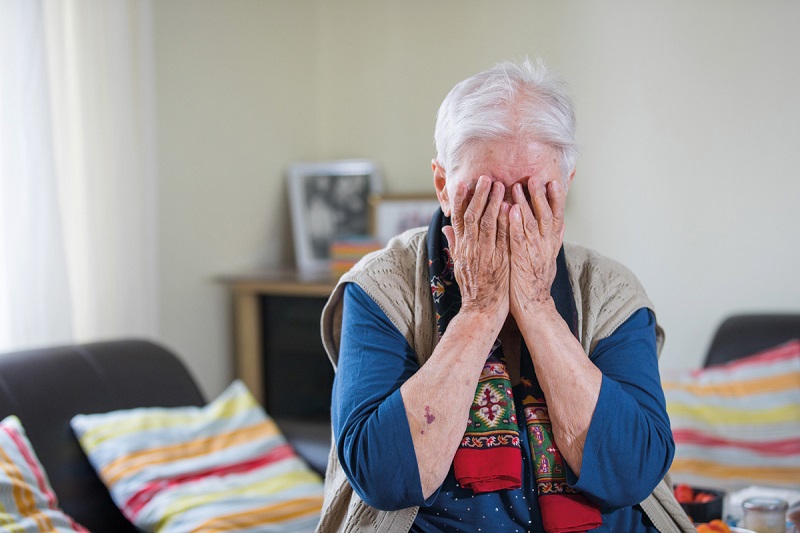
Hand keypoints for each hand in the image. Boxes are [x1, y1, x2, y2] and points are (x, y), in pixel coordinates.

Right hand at [442, 175, 509, 325]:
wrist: (481, 310)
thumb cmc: (472, 287)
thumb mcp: (459, 264)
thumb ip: (454, 243)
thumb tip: (446, 228)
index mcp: (461, 247)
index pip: (459, 219)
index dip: (460, 200)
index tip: (462, 184)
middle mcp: (471, 248)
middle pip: (473, 216)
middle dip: (479, 195)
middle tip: (485, 177)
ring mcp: (485, 254)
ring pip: (488, 223)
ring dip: (493, 202)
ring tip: (500, 185)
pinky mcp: (499, 261)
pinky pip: (502, 237)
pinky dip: (505, 221)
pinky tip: (510, 207)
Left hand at [508, 179, 564, 317]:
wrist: (533, 306)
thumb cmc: (537, 282)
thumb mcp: (549, 259)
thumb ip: (555, 241)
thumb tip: (563, 225)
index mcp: (551, 244)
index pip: (556, 217)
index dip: (556, 199)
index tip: (554, 182)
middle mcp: (546, 245)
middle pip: (546, 215)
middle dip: (540, 195)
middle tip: (535, 177)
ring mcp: (534, 252)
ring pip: (531, 223)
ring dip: (525, 203)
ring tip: (518, 186)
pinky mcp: (520, 260)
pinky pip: (518, 238)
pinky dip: (515, 222)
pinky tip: (511, 209)